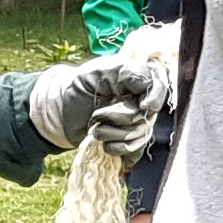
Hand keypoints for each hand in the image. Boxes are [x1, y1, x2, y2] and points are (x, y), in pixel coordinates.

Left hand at [26, 51, 168, 158]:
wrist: (62, 110)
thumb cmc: (81, 86)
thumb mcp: (103, 71)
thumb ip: (131, 75)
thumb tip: (151, 94)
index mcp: (140, 80)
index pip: (161, 88)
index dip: (155, 99)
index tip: (143, 105)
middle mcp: (144, 102)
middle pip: (146, 117)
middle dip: (117, 117)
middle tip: (97, 113)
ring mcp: (137, 124)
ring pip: (138, 136)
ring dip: (111, 134)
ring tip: (94, 127)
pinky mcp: (129, 142)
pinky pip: (134, 152)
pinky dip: (115, 149)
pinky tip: (103, 144)